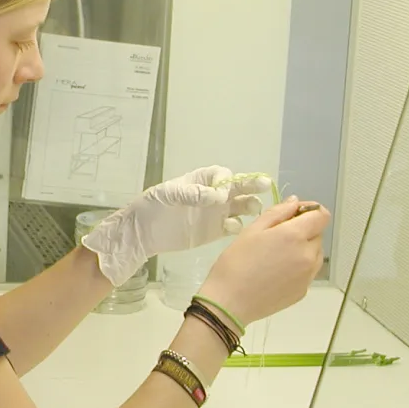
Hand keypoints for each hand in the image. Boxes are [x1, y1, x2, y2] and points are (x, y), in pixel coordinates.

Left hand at [82, 166, 271, 286]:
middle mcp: (213, 195)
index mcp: (201, 180)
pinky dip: (237, 226)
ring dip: (249, 206)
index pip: (223, 175)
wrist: (143, 233)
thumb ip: (194, 193)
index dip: (227, 180)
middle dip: (252, 185)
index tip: (224, 190)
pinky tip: (233, 227)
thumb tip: (219, 196)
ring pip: (241, 207)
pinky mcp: (214, 231)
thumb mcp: (169, 194)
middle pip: (238, 188)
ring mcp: (215, 213)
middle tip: (265, 185)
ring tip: (253, 208)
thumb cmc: (152, 206)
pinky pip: (232, 226)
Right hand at [196, 197, 328, 326]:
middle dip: (303, 230)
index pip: (321, 215)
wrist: (229, 303)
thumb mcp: (252, 230)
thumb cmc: (236, 262)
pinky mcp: (303, 291)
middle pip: (318, 234)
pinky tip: (276, 272)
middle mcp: (308, 255)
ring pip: (315, 254)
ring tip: (277, 256)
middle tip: (276, 237)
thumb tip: (295, 202)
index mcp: (295, 236)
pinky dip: (298, 267)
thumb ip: (277, 213)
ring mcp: (308, 276)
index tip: (293, 214)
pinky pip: (308, 271)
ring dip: (303, 249)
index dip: (310, 210)